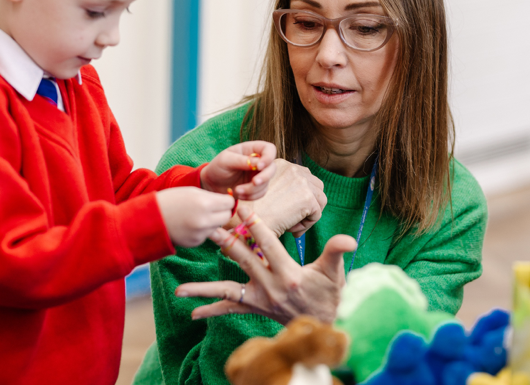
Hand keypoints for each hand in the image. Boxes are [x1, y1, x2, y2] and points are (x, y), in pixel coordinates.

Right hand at [156, 187, 234, 247]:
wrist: (151, 219)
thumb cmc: (171, 200)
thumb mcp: (192, 191)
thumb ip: (212, 197)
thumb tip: (228, 202)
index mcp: (205, 203)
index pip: (229, 203)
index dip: (225, 200)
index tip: (220, 199)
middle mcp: (205, 220)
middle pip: (227, 216)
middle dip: (222, 212)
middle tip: (211, 208)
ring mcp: (200, 233)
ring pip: (218, 226)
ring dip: (213, 221)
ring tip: (198, 215)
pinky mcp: (196, 242)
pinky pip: (207, 234)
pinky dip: (203, 230)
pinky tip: (190, 224)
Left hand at [174, 204, 356, 324]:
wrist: (326, 326)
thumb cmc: (331, 294)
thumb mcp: (335, 273)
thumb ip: (337, 252)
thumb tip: (349, 240)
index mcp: (288, 274)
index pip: (267, 243)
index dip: (253, 222)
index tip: (239, 204)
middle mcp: (270, 287)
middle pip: (242, 260)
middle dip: (223, 241)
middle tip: (206, 225)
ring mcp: (260, 299)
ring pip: (228, 290)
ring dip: (204, 289)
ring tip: (180, 289)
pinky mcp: (255, 308)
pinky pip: (231, 310)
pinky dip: (211, 310)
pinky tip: (192, 313)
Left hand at [200, 141, 276, 199]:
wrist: (212, 184)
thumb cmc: (217, 168)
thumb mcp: (226, 160)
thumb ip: (242, 161)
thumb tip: (259, 163)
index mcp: (251, 149)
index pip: (269, 149)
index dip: (269, 157)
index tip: (260, 166)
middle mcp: (258, 161)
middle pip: (272, 167)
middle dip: (264, 177)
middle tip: (254, 183)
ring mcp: (258, 175)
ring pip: (266, 183)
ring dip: (253, 189)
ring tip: (237, 190)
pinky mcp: (257, 187)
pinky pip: (261, 193)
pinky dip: (251, 196)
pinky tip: (239, 195)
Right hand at [250, 159, 325, 237]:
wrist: (244, 220)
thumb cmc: (250, 210)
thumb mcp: (265, 190)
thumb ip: (283, 187)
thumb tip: (302, 201)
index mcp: (282, 164)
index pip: (304, 177)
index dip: (300, 195)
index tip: (289, 210)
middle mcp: (293, 169)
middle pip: (316, 186)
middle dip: (310, 203)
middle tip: (295, 219)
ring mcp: (302, 182)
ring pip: (320, 200)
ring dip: (309, 214)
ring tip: (292, 225)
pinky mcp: (307, 198)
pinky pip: (316, 215)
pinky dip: (306, 226)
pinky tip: (291, 230)